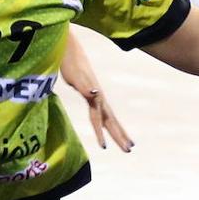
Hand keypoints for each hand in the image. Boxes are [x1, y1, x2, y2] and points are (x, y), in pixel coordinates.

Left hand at [61, 35, 133, 151]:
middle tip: (129, 150)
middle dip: (119, 135)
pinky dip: (104, 122)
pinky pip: (100, 112)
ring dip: (116, 131)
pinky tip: (106, 125)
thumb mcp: (74, 75)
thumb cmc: (69, 62)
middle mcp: (98, 97)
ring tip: (126, 143)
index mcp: (94, 95)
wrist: (70, 49)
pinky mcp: (91, 93)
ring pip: (108, 117)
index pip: (98, 119)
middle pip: (110, 120)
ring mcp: (96, 95)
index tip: (104, 147)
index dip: (100, 133)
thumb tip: (95, 94)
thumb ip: (84, 85)